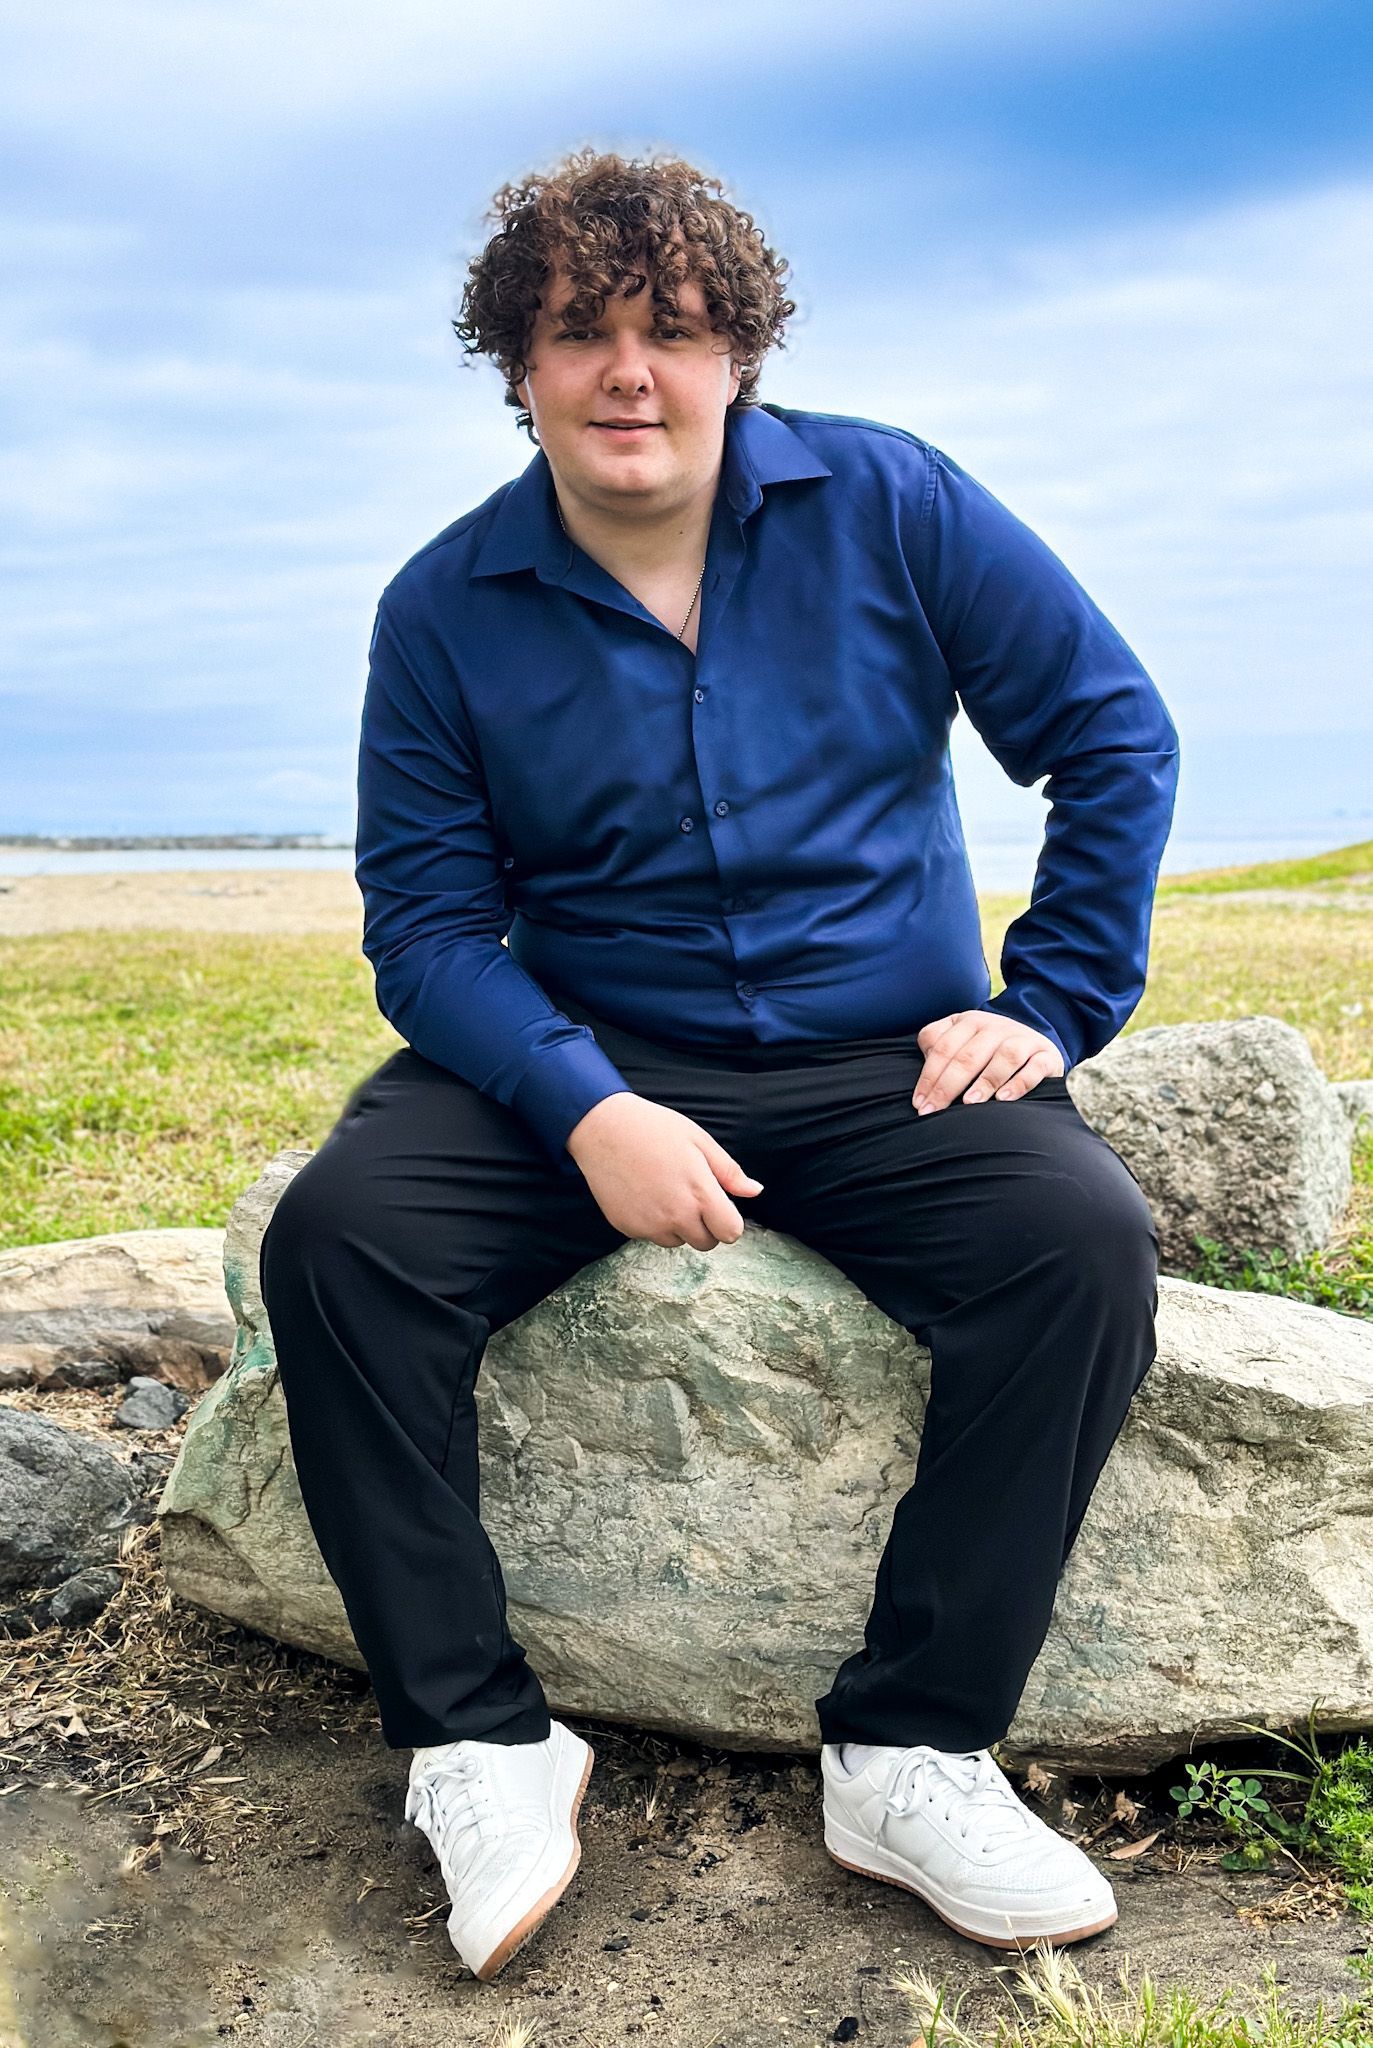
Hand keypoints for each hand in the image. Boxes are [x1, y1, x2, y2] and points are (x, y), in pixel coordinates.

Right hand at [565, 1092, 763, 1250]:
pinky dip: (652, 1222)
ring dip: (677, 1225)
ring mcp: (649, 1225)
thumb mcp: (700, 1141)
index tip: (720, 1206)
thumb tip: (755, 1191)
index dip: (729, 1221)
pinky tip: (644, 1193)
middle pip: (706, 1242)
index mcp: (700, 1194)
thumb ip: (729, 1172)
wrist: (602, 1128)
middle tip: (690, 1194)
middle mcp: (675, 1216)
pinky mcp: (627, 1228)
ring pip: (677, 1241)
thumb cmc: (654, 1129)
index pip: (730, 1233)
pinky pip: (650, 1235)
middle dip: (705, 1225)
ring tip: (664, 1189)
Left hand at [913, 1010, 1064, 1113]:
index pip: (944, 1048)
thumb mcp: (961, 1040)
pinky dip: (1019, 1083)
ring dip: (985, 1081)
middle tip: (934, 1111)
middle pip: (968, 1056)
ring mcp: (1023, 1039)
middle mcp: (996, 1027)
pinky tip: (1003, 1099)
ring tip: (969, 1103)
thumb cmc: (986, 1049)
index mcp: (970, 1021)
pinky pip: (1034, 1068)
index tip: (920, 1104)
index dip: (929, 1077)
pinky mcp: (1046, 1056)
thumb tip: (923, 1070)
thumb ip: (937, 1044)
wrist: (1033, 1042)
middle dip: (947, 1086)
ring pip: (1004, 1057)